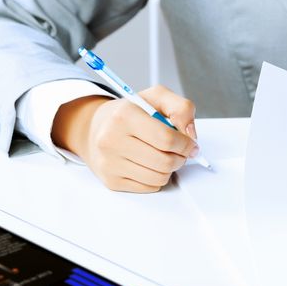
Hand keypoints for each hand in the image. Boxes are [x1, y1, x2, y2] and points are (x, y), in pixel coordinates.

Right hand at [52, 85, 198, 192]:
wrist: (96, 128)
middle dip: (180, 158)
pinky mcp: (111, 181)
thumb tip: (190, 134)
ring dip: (169, 169)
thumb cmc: (130, 114)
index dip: (186, 144)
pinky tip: (150, 165)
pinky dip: (156, 178)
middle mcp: (112, 139)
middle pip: (165, 162)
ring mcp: (109, 163)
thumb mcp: (156, 98)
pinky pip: (149, 187)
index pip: (167, 139)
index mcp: (124, 115)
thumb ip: (181, 108)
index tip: (190, 144)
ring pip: (159, 178)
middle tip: (179, 151)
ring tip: (164, 156)